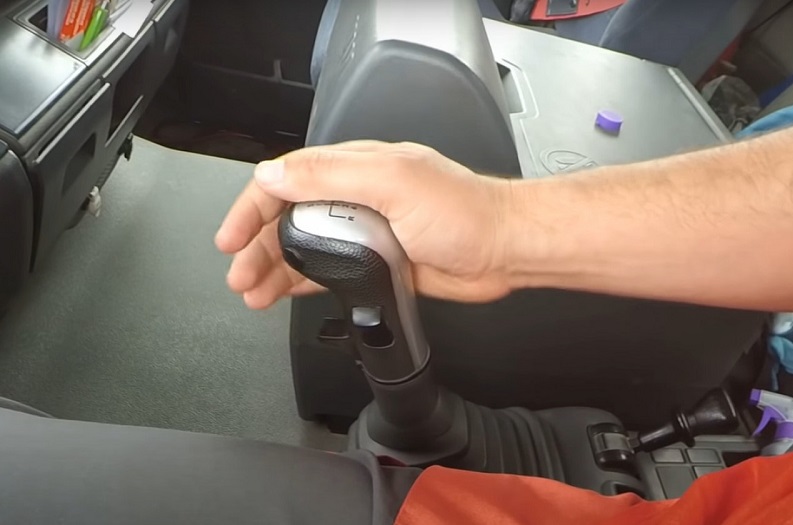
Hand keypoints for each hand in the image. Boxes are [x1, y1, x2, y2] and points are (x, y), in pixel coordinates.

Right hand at [215, 141, 513, 308]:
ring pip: (305, 249)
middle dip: (257, 246)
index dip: (252, 207)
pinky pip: (328, 271)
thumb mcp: (393, 180)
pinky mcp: (376, 262)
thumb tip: (276, 173)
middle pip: (289, 219)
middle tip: (239, 274)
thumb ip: (331, 175)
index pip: (286, 180)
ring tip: (253, 291)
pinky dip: (303, 282)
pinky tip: (284, 293)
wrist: (503, 249)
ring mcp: (365, 232)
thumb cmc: (463, 211)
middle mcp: (356, 198)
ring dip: (274, 268)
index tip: (232, 236)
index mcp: (355, 169)